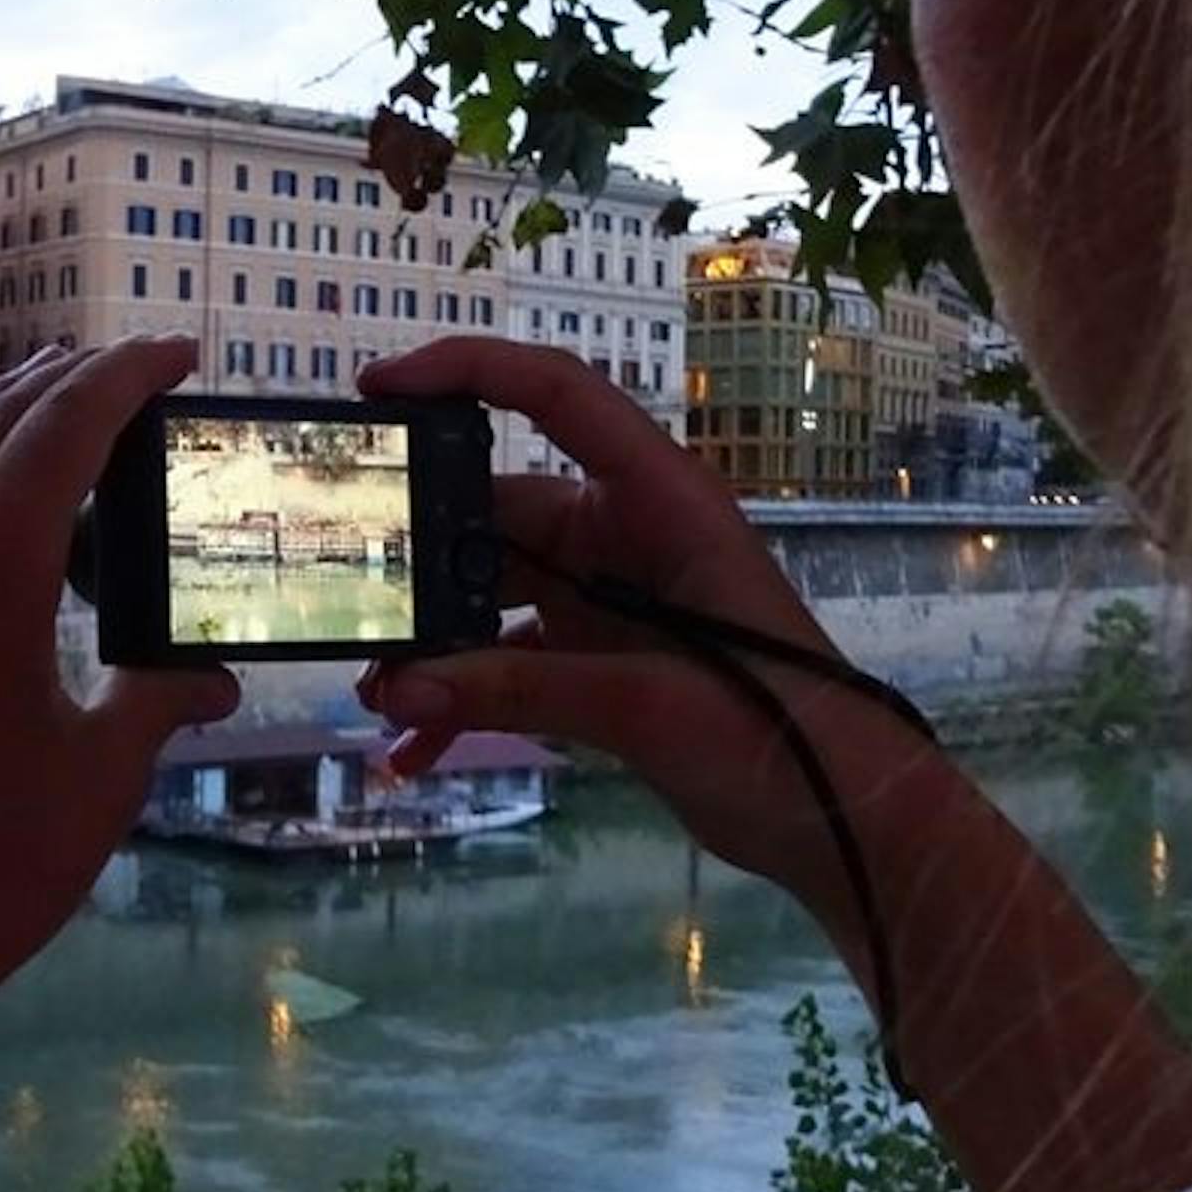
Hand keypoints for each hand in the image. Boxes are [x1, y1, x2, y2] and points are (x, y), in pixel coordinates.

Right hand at [356, 339, 965, 911]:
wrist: (843, 821)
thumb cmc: (778, 732)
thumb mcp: (646, 704)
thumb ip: (518, 689)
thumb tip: (396, 691)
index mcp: (657, 499)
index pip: (552, 394)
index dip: (464, 370)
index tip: (378, 388)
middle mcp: (625, 532)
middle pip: (496, 509)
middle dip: (418, 554)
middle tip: (348, 592)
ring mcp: (610, 596)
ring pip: (491, 590)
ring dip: (433, 640)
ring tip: (374, 693)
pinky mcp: (602, 658)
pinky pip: (510, 659)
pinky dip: (464, 696)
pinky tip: (413, 747)